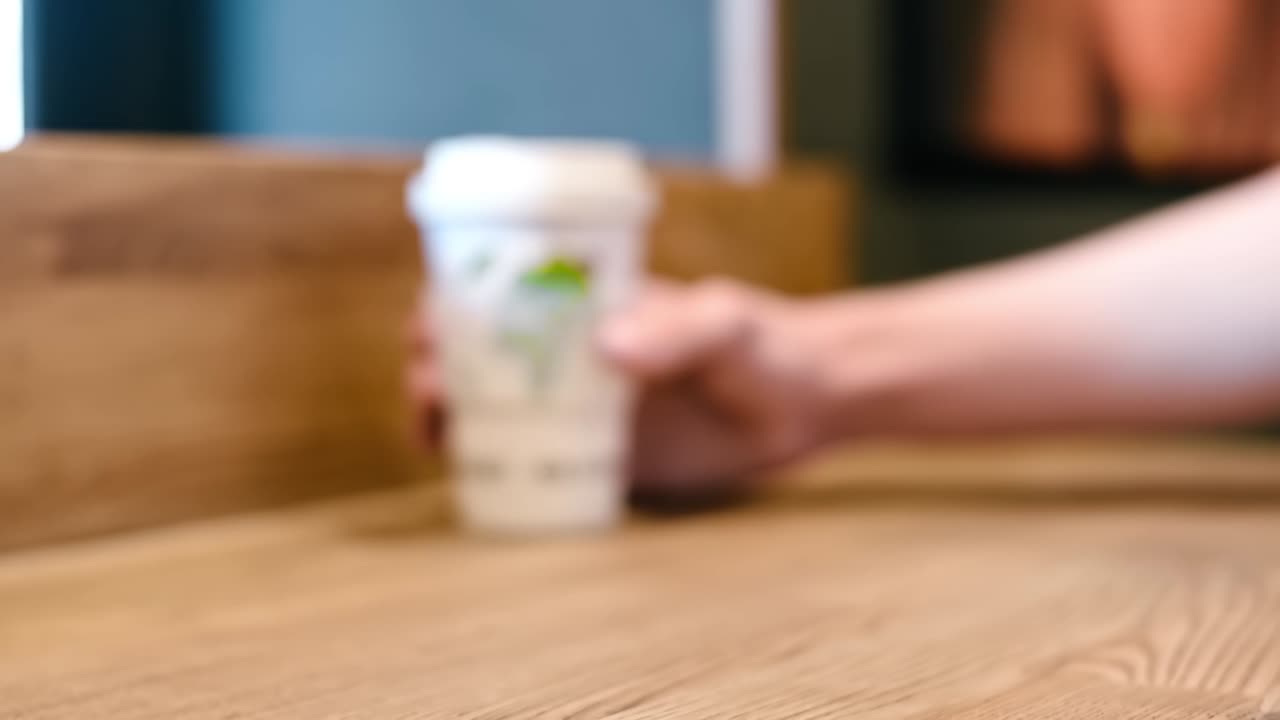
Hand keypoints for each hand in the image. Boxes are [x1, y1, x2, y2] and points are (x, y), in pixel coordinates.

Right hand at [406, 279, 836, 500]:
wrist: (804, 405)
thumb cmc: (765, 344)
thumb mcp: (725, 324)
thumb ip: (679, 329)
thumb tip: (607, 345)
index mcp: (589, 303)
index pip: (501, 288)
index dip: (450, 299)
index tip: (428, 322)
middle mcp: (571, 353)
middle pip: (477, 350)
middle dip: (433, 362)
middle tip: (431, 387)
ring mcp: (581, 408)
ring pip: (490, 408)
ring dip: (446, 415)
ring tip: (434, 434)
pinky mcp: (599, 459)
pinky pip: (528, 464)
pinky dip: (487, 469)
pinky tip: (467, 479)